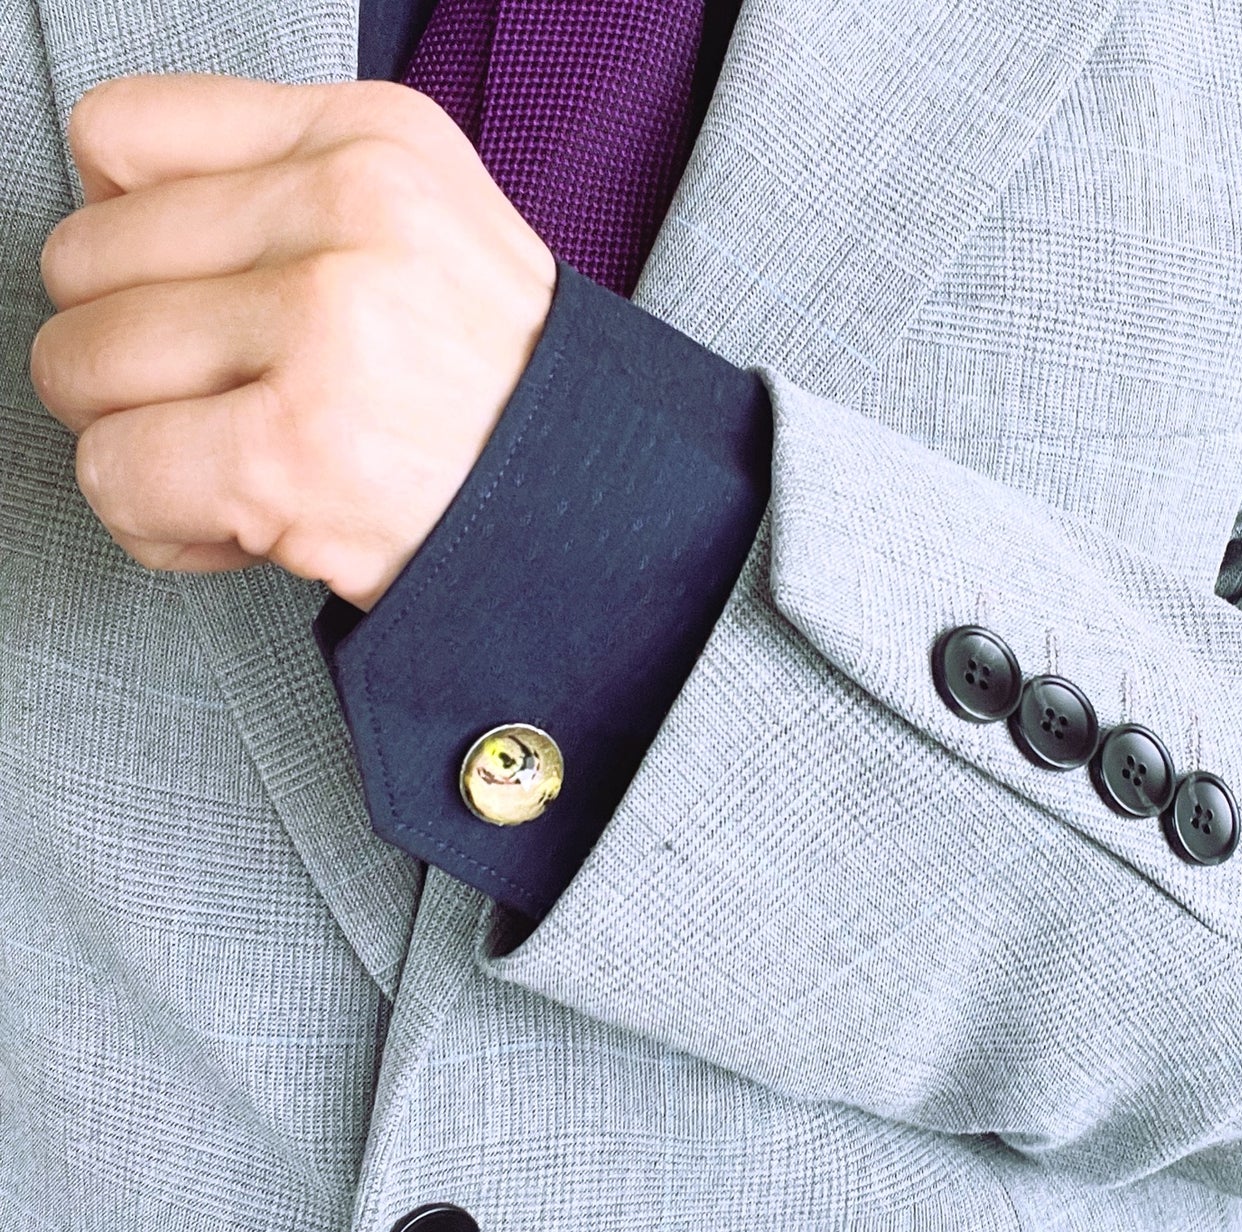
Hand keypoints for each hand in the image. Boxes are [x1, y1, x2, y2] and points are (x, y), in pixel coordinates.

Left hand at [29, 72, 556, 610]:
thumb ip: (278, 193)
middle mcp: (351, 214)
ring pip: (78, 370)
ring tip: (239, 467)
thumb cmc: (497, 395)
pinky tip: (241, 528)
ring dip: (140, 443)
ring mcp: (325, 330)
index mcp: (373, 141)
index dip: (125, 238)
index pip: (120, 137)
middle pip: (83, 263)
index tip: (190, 305)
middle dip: (127, 359)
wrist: (607, 514)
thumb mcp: (423, 231)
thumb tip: (105, 223)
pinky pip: (115, 474)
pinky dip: (159, 523)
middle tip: (221, 408)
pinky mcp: (297, 451)